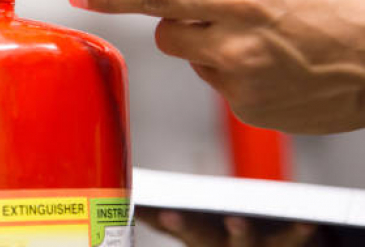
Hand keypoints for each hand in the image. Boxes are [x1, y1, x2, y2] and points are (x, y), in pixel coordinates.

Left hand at [68, 0, 364, 133]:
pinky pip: (216, 84)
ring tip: (261, 42)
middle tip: (220, 16)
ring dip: (210, 48)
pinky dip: (233, 73)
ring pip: (191, 60)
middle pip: (164, 35)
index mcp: (238, 0)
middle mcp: (233, 43)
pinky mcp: (246, 108)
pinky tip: (269, 66)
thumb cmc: (335, 9)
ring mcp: (238, 81)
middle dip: (180, 23)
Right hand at [136, 208, 321, 246]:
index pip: (178, 230)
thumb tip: (135, 202)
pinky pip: (292, 241)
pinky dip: (299, 233)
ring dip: (238, 233)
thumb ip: (168, 221)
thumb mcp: (199, 234)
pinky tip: (307, 222)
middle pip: (202, 239)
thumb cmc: (223, 244)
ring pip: (244, 245)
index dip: (166, 221)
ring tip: (234, 218)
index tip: (154, 210)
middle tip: (173, 214)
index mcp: (202, 243)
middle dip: (187, 227)